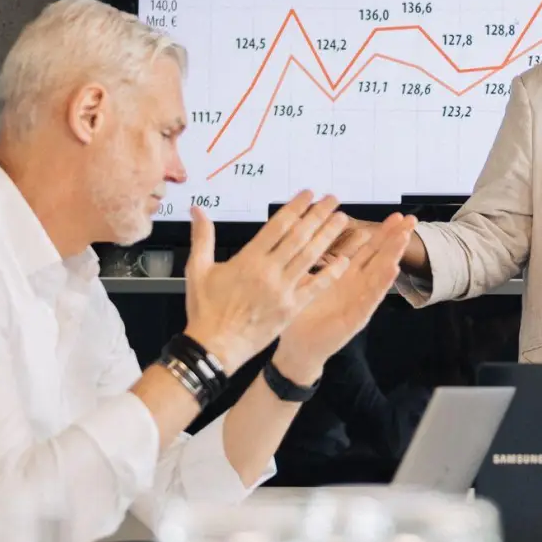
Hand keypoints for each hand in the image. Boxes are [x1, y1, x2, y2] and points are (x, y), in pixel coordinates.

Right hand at [182, 192, 351, 371]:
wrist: (215, 346)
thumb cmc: (206, 310)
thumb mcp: (198, 269)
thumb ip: (202, 236)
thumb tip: (197, 209)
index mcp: (249, 259)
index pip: (278, 225)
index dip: (296, 207)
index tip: (308, 194)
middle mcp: (269, 271)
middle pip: (299, 236)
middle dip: (318, 215)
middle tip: (333, 199)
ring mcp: (283, 290)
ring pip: (310, 256)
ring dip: (328, 236)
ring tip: (341, 219)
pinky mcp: (291, 308)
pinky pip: (315, 287)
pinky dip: (330, 273)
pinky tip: (344, 260)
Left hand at [275, 213, 416, 381]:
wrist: (297, 349)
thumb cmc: (304, 315)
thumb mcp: (311, 282)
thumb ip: (319, 261)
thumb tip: (315, 232)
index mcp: (347, 276)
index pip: (369, 250)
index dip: (383, 233)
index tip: (398, 216)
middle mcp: (357, 287)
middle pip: (380, 258)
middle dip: (396, 239)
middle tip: (412, 220)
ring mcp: (359, 303)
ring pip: (379, 275)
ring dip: (392, 255)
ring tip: (404, 238)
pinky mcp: (355, 319)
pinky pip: (371, 298)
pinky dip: (382, 284)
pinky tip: (392, 269)